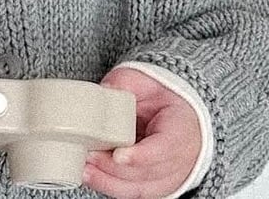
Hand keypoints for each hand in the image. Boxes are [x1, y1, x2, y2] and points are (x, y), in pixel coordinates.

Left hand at [82, 67, 201, 198]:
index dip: (141, 156)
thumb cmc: (164, 98)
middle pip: (147, 173)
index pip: (165, 148)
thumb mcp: (147, 81)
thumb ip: (127, 82)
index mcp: (182, 130)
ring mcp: (170, 177)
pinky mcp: (157, 186)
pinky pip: (135, 193)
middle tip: (90, 156)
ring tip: (86, 170)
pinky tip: (94, 177)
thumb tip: (104, 89)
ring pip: (140, 189)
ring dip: (110, 182)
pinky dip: (113, 187)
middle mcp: (181, 160)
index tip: (118, 155)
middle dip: (114, 169)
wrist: (180, 114)